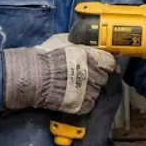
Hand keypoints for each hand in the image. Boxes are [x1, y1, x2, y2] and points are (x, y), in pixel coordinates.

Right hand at [1, 33, 120, 114]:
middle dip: (96, 76)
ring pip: (97, 92)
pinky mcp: (82, 105)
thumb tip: (84, 41)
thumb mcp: (63, 40)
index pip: (110, 62)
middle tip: (85, 76)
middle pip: (104, 77)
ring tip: (77, 87)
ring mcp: (89, 91)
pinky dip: (84, 101)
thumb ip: (77, 42)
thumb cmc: (46, 56)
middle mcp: (93, 74)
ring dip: (90, 90)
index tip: (102, 65)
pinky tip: (75, 96)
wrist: (35, 76)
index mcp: (91, 57)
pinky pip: (89, 104)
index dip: (105, 63)